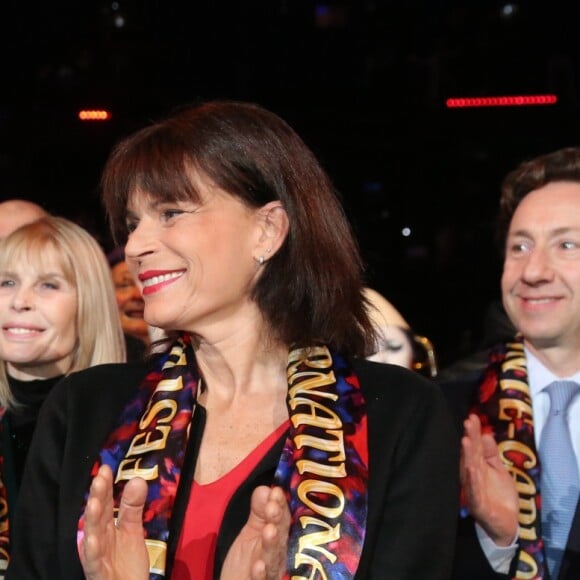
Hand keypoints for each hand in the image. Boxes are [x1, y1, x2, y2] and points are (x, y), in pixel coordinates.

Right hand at [80, 464, 149, 579]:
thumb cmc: (126, 563)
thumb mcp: (132, 530)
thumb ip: (133, 507)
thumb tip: (138, 478)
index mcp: (107, 528)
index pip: (106, 503)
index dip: (105, 487)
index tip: (105, 468)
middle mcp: (99, 539)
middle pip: (98, 516)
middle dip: (98, 497)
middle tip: (99, 478)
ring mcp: (97, 557)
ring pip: (92, 537)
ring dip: (92, 521)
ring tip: (94, 503)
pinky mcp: (98, 573)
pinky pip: (94, 562)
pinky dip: (92, 551)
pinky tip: (92, 539)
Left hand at [221, 485, 290, 579]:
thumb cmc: (246, 563)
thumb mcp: (250, 533)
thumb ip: (258, 512)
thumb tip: (265, 488)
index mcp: (278, 538)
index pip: (283, 518)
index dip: (281, 505)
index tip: (276, 492)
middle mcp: (279, 554)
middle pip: (282, 536)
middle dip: (278, 521)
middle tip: (272, 508)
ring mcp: (272, 572)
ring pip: (274, 558)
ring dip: (272, 544)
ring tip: (269, 530)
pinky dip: (261, 575)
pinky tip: (257, 567)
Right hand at [460, 414, 518, 545]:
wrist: (506, 524)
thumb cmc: (500, 496)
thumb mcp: (499, 471)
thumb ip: (491, 454)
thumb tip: (486, 434)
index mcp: (477, 466)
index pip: (475, 447)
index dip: (474, 432)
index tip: (472, 417)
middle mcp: (472, 475)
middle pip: (471, 454)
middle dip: (470, 438)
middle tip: (468, 422)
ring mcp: (473, 489)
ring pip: (470, 469)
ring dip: (468, 456)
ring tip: (466, 440)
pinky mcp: (477, 504)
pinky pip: (474, 490)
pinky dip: (472, 479)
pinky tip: (470, 468)